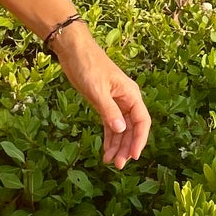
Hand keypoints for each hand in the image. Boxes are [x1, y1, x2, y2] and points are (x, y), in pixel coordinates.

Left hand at [49, 24, 150, 168]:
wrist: (74, 51)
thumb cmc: (88, 66)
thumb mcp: (97, 90)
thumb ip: (109, 110)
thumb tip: (120, 130)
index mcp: (131, 94)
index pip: (142, 121)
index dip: (140, 140)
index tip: (134, 156)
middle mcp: (126, 100)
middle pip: (132, 128)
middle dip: (127, 147)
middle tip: (119, 165)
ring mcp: (116, 102)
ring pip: (121, 129)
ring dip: (118, 146)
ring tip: (111, 163)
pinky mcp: (104, 104)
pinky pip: (111, 125)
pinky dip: (109, 138)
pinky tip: (105, 152)